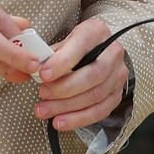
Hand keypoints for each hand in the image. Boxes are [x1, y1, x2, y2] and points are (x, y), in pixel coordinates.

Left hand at [32, 17, 129, 131]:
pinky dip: (78, 119)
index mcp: (97, 32)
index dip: (62, 62)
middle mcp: (113, 52)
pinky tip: (60, 122)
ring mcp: (118, 75)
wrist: (98, 52)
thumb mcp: (63, 41)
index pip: (81, 46)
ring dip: (67, 107)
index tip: (43, 74)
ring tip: (44, 110)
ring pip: (96, 95)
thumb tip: (34, 70)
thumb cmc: (75, 47)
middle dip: (64, 88)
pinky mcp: (116, 95)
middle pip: (93, 74)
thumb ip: (51, 54)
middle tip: (42, 94)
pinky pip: (100, 111)